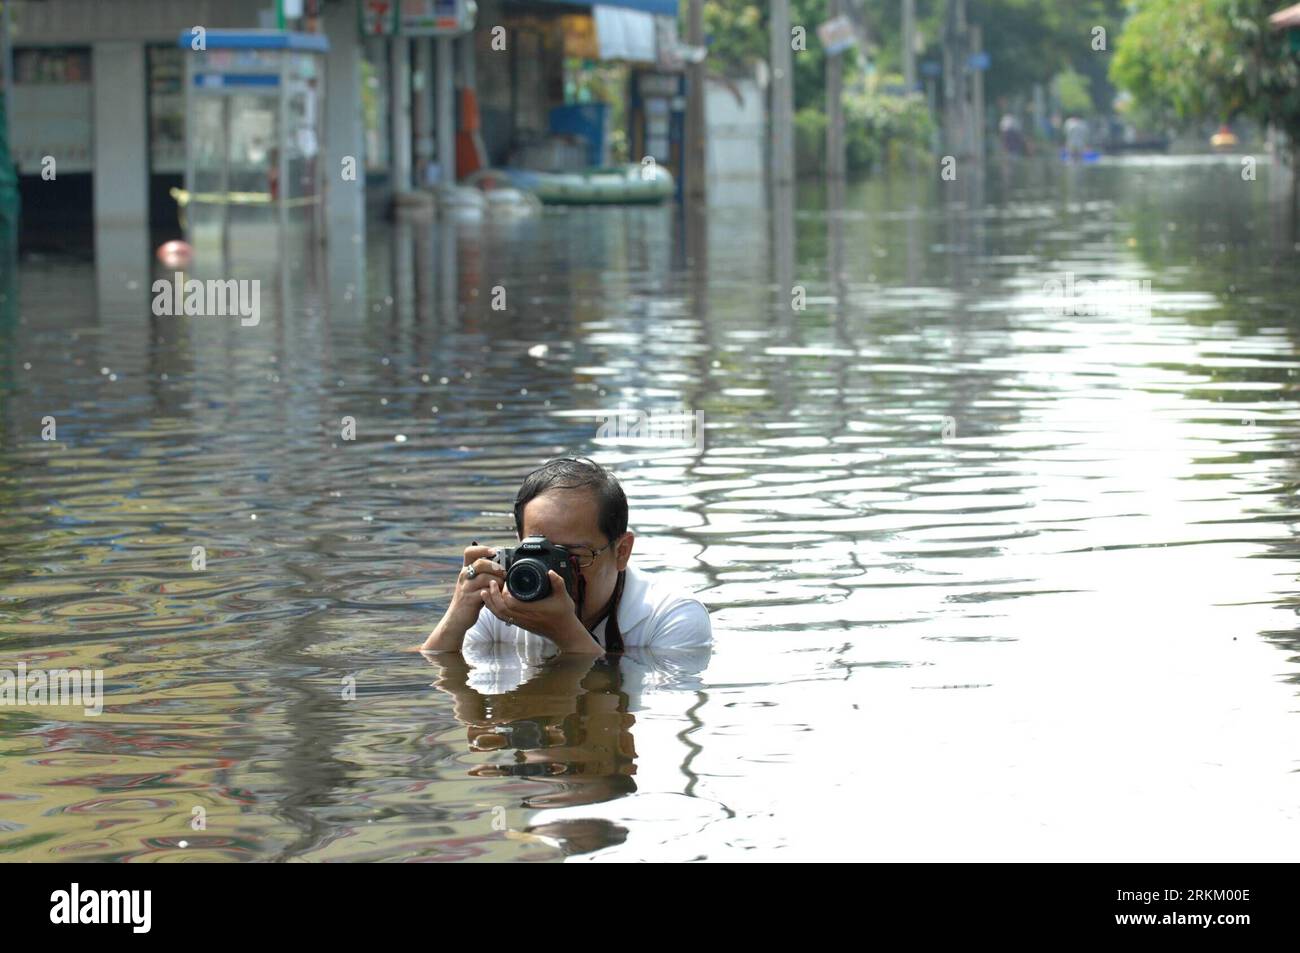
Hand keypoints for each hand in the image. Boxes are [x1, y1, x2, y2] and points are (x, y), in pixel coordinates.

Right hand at [446, 543, 504, 628]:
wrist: (456, 618)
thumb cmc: (470, 597)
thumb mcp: (473, 583)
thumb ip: (484, 573)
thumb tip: (504, 564)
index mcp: (465, 569)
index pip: (469, 552)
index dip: (482, 549)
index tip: (494, 551)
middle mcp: (464, 576)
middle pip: (480, 563)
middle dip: (496, 567)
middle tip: (504, 573)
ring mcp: (466, 588)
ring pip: (485, 578)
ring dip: (498, 581)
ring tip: (502, 586)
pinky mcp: (470, 599)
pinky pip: (485, 592)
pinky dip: (494, 592)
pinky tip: (497, 594)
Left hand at [482, 571, 598, 651]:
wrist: (564, 633)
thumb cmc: (564, 615)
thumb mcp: (564, 596)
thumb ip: (558, 582)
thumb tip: (550, 572)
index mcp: (533, 610)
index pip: (511, 603)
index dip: (504, 592)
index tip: (505, 581)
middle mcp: (524, 617)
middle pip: (501, 609)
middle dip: (493, 596)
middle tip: (492, 583)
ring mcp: (521, 622)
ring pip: (500, 615)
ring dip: (491, 603)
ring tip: (486, 591)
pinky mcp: (520, 624)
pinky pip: (503, 618)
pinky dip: (495, 609)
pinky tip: (493, 602)